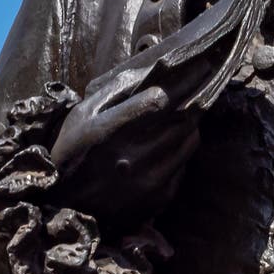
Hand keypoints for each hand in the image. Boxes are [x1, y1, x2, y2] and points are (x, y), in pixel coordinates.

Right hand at [46, 66, 204, 227]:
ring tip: (193, 107)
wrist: (66, 208)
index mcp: (109, 132)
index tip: (200, 65)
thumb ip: (114, 91)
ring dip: (194, 120)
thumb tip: (149, 71)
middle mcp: (132, 157)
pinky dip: (184, 147)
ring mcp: (149, 180)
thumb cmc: (72, 154)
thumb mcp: (81, 115)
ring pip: (189, 139)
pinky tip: (176, 139)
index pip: (159, 100)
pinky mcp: (159, 197)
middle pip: (182, 118)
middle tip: (207, 79)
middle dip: (198, 95)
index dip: (184, 80)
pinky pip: (185, 163)